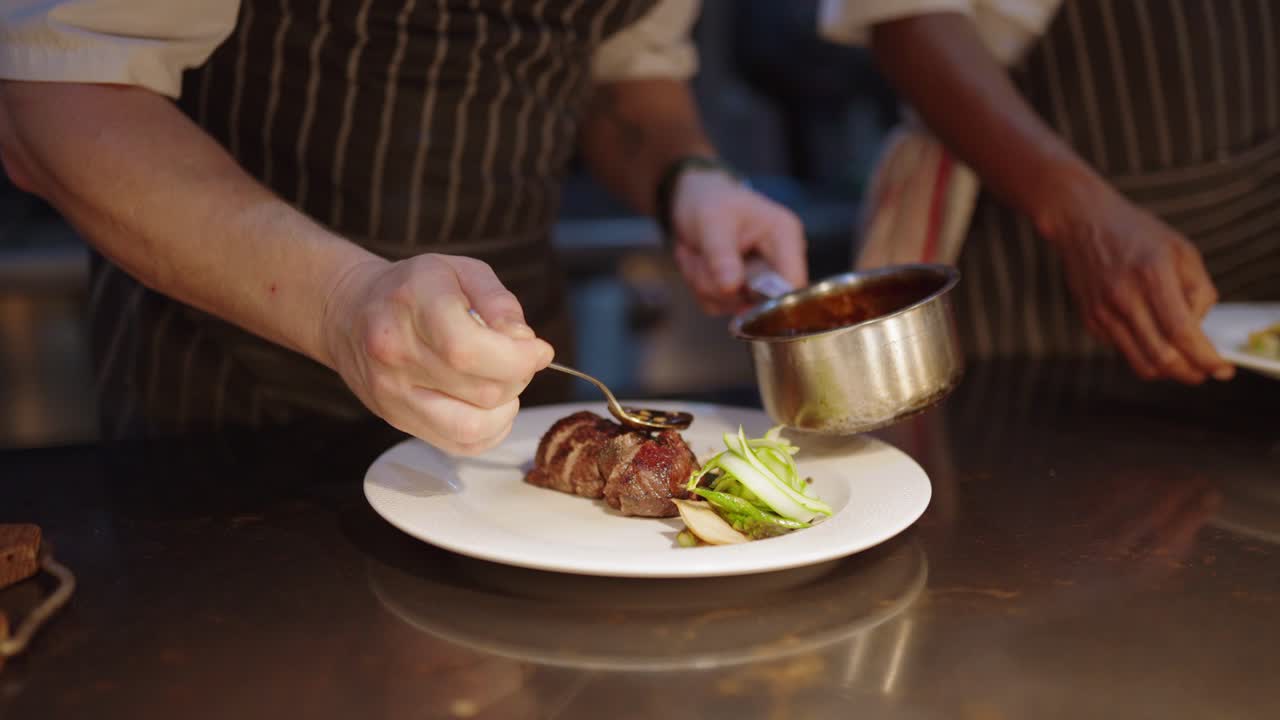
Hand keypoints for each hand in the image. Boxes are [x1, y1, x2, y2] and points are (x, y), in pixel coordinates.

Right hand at [320, 254, 553, 454]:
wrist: (349, 310)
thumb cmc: (412, 288)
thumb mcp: (460, 271)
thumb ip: (499, 303)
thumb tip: (525, 343)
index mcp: (413, 306)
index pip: (471, 350)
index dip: (519, 358)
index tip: (538, 350)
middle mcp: (397, 354)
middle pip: (481, 390)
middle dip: (518, 376)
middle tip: (517, 357)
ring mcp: (393, 393)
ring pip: (471, 427)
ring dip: (505, 408)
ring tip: (502, 382)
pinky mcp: (397, 419)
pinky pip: (459, 444)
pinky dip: (489, 430)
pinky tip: (489, 405)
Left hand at [669, 169, 807, 313]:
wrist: (694, 200)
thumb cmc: (710, 201)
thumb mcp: (712, 220)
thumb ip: (722, 254)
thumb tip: (731, 287)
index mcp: (785, 237)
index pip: (794, 284)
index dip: (769, 299)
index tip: (733, 289)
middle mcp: (778, 262)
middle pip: (757, 301)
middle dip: (718, 284)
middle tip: (700, 256)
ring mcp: (758, 280)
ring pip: (730, 305)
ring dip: (703, 283)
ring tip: (698, 253)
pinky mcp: (738, 291)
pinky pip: (716, 306)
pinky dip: (699, 287)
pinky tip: (699, 263)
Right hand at [1038, 181, 1233, 383]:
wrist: (1082, 223)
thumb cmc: (1136, 233)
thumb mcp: (1181, 250)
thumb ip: (1198, 289)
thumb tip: (1200, 328)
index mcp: (1152, 274)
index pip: (1181, 331)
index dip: (1205, 357)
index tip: (1222, 368)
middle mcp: (1123, 296)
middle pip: (1161, 356)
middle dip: (1190, 373)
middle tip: (1205, 373)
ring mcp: (1103, 311)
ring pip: (1140, 362)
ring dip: (1168, 372)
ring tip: (1184, 364)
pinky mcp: (1091, 320)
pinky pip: (1124, 349)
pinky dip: (1144, 352)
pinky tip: (1152, 336)